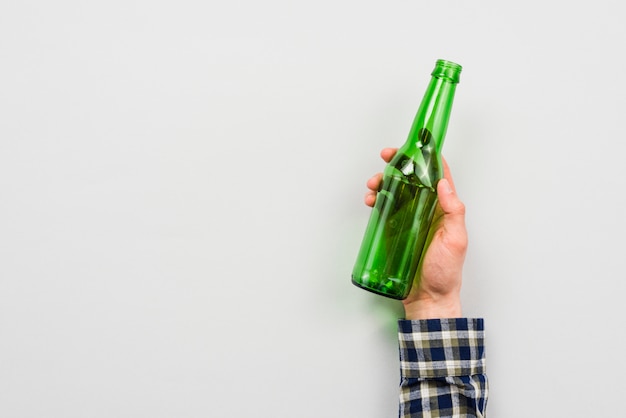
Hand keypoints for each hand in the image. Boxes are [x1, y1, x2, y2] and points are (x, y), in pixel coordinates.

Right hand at [365, 148, 467, 319]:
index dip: (426, 158)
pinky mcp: (396, 232)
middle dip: (397, 165)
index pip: (437, 176)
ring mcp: (410, 221)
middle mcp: (427, 211)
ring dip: (383, 182)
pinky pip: (385, 210)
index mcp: (444, 209)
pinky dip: (376, 201)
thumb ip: (453, 211)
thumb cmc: (445, 272)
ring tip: (374, 184)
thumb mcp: (456, 240)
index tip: (415, 145)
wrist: (428, 299)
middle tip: (386, 158)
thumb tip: (443, 183)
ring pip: (395, 192)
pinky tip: (371, 201)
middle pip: (411, 180)